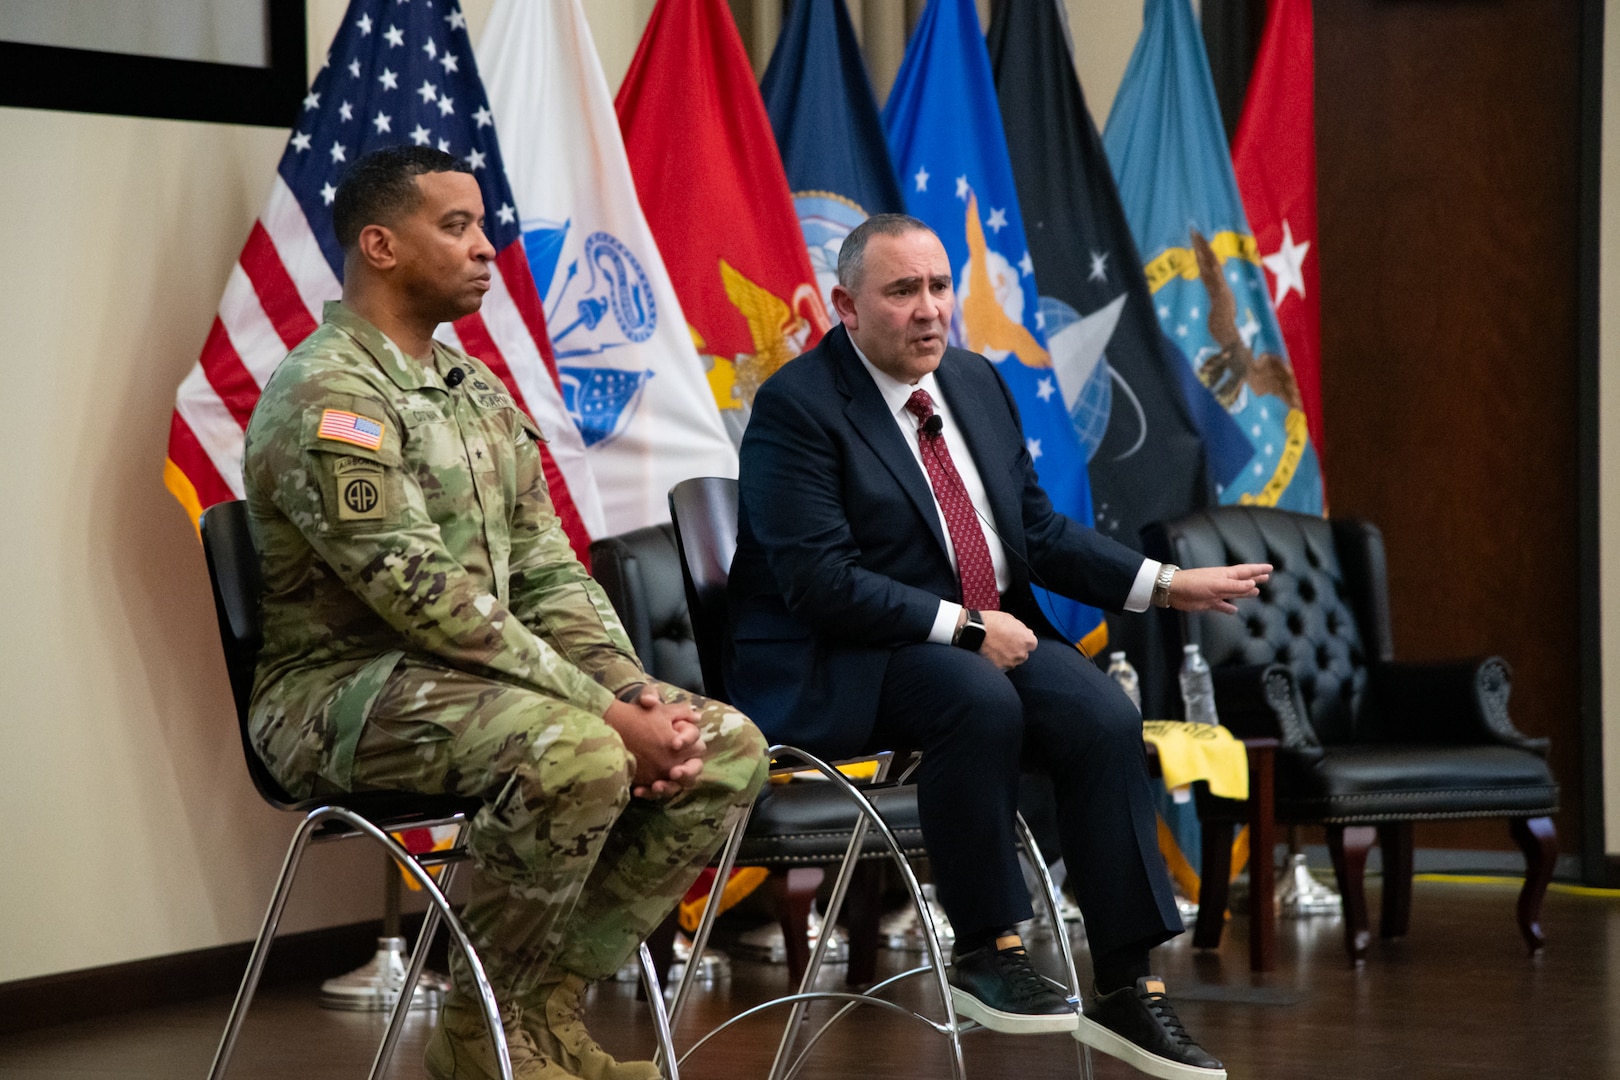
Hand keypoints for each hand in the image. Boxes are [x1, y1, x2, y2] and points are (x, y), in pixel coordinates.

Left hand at [603, 684, 706, 798]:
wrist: (621, 729)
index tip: (674, 743)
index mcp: (684, 733)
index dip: (687, 740)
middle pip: (695, 766)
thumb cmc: (638, 713)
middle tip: (674, 772)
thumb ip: (648, 695)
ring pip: (681, 783)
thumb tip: (652, 701)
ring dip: (670, 786)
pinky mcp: (659, 780)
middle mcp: (683, 753)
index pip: (694, 737)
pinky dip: (651, 793)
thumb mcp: (642, 701)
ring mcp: (673, 769)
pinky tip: (639, 791)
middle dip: (687, 771)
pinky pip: (660, 791)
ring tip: (657, 786)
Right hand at [979, 610, 1036, 670]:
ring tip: (996, 648)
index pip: (1032, 644)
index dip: (1023, 640)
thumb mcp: (1010, 618)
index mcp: (1027, 640)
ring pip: (1012, 662)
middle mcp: (1021, 654)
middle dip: (1016, 650)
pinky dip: (998, 662)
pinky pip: (1002, 666)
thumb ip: (1022, 628)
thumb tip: (1026, 632)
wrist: (974, 630)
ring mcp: (1010, 662)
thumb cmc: (991, 622)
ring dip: (1007, 657)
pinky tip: (991, 653)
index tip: (1016, 639)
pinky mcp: (999, 668)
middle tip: (1004, 642)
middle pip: (1023, 654)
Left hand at [1168, 564, 1272, 614]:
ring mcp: (1216, 592)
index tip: (1269, 568)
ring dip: (1245, 593)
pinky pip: (1222, 606)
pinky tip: (1234, 611)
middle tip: (1266, 578)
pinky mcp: (1209, 602)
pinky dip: (1228, 608)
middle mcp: (1223, 582)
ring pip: (1235, 593)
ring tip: (1256, 593)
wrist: (1174, 591)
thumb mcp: (1217, 585)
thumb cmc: (1194, 583)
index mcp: (1226, 575)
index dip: (1258, 570)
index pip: (1246, 571)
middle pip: (1243, 581)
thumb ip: (1235, 586)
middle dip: (1255, 579)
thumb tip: (1253, 585)